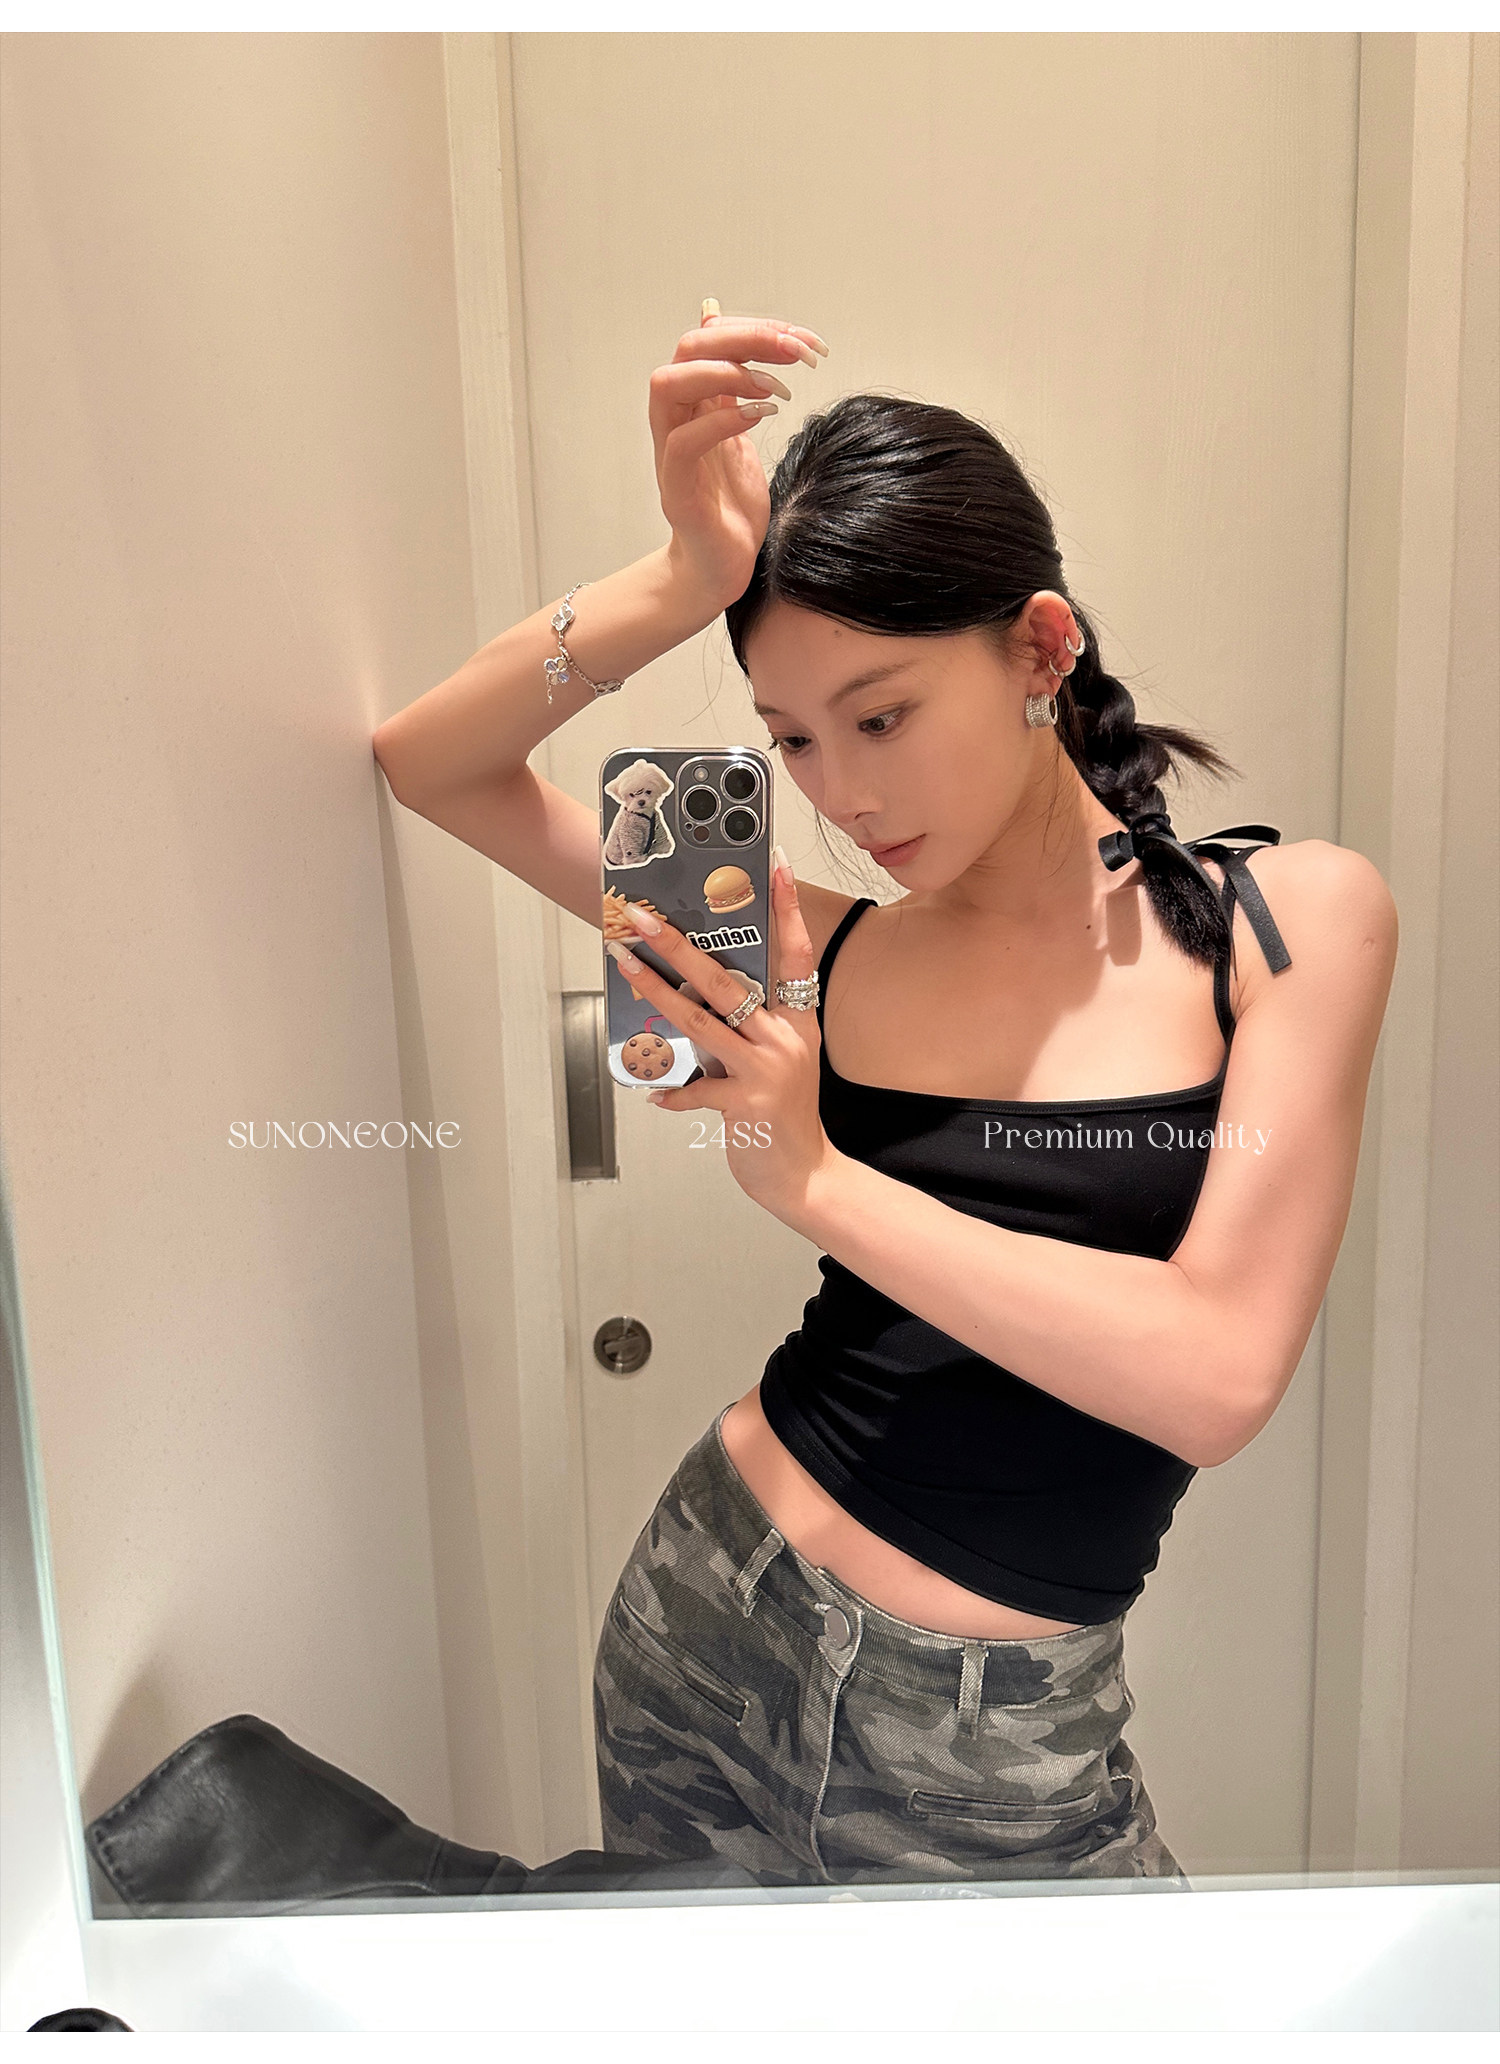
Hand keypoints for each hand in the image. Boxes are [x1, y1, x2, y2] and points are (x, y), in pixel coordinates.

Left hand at [607, 854, 833, 1222]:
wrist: (805, 1175)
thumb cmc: (783, 1115)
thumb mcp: (777, 1061)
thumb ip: (744, 1029)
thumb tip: (693, 996)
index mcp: (798, 1022)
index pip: (795, 954)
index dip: (786, 911)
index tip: (777, 868)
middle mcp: (785, 1038)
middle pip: (727, 979)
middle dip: (679, 944)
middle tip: (643, 916)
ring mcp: (768, 1069)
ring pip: (703, 1020)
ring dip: (657, 990)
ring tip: (625, 964)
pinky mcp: (748, 1104)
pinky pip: (697, 1088)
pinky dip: (672, 1090)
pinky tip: (654, 1091)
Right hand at [651, 298, 828, 611]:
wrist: (721, 568)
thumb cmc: (732, 505)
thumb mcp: (743, 430)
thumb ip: (739, 386)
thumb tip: (743, 331)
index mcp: (695, 400)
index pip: (712, 336)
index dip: (758, 327)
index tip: (805, 341)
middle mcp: (676, 417)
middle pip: (690, 348)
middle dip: (748, 338)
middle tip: (797, 354)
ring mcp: (671, 452)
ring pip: (670, 383)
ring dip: (728, 372)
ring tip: (778, 388)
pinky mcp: (677, 489)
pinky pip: (684, 442)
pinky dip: (722, 420)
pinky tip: (761, 416)